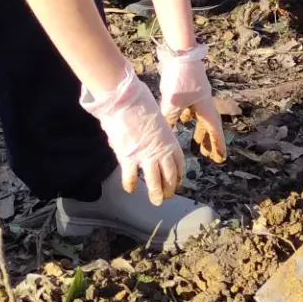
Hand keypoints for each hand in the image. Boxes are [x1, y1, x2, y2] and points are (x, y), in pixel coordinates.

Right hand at [79, 65, 184, 203]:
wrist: (124, 100)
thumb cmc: (139, 102)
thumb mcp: (155, 117)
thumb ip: (154, 131)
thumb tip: (148, 136)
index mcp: (169, 139)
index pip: (178, 161)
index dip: (178, 174)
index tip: (177, 182)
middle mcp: (160, 150)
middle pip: (169, 174)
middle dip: (169, 187)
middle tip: (168, 196)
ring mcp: (145, 155)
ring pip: (154, 181)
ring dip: (156, 192)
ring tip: (156, 201)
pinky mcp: (128, 158)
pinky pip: (131, 177)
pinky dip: (131, 184)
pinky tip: (131, 189)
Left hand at [156, 43, 227, 162]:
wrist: (180, 54)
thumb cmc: (180, 79)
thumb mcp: (173, 103)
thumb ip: (169, 120)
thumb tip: (164, 135)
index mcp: (205, 108)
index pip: (214, 131)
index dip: (217, 145)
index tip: (220, 158)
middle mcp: (204, 103)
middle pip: (209, 125)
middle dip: (209, 140)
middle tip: (208, 154)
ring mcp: (197, 96)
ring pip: (201, 117)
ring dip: (200, 130)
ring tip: (197, 142)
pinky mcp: (189, 90)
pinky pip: (192, 109)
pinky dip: (190, 118)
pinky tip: (183, 120)